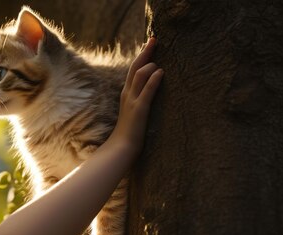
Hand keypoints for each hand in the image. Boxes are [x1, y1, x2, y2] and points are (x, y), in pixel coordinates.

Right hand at [110, 37, 163, 154]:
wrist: (121, 147)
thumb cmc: (129, 132)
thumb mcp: (135, 112)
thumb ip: (140, 99)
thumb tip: (148, 91)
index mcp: (127, 93)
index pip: (134, 70)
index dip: (142, 56)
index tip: (150, 45)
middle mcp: (128, 93)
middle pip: (135, 67)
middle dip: (145, 52)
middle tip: (154, 39)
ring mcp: (132, 101)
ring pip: (139, 76)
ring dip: (150, 66)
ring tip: (160, 63)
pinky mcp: (139, 109)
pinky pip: (147, 91)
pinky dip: (153, 80)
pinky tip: (160, 72)